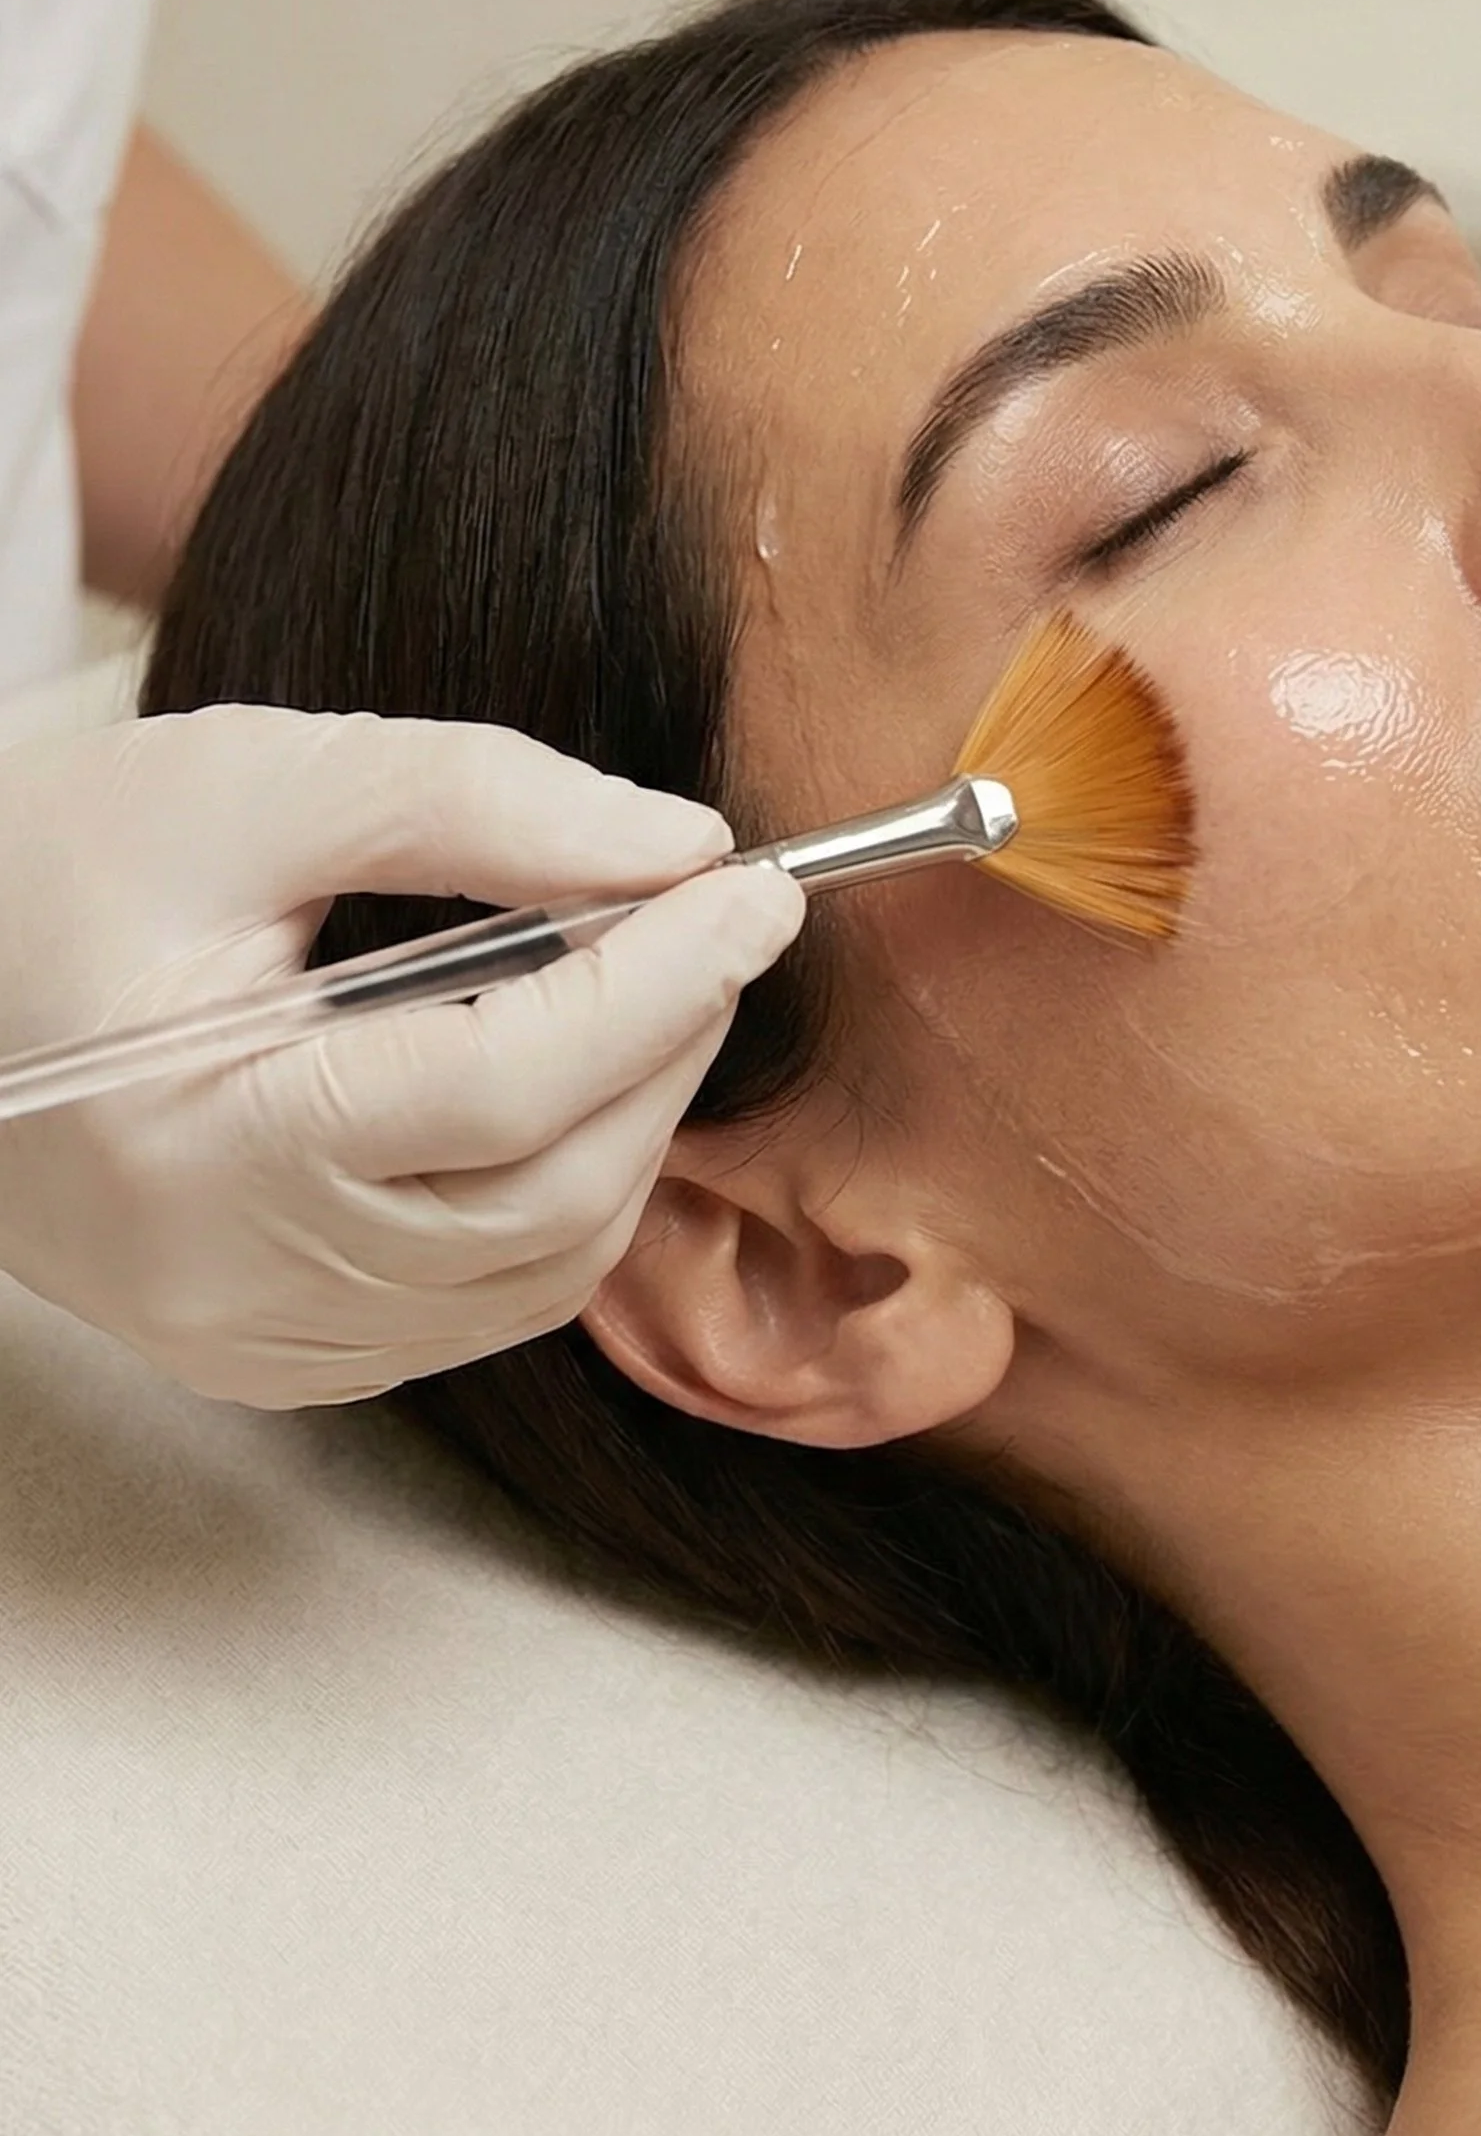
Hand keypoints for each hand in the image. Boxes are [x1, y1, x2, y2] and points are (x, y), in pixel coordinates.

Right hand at [0, 706, 804, 1405]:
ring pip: (538, 1272)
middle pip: (546, 1196)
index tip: (757, 889)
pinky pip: (480, 1306)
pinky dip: (562, 1198)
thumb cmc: (61, 867)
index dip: (659, 983)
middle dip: (665, 1049)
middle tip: (715, 924)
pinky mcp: (271, 1353)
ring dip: (632, 1128)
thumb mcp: (257, 782)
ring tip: (645, 989)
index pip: (504, 1085)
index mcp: (203, 1140)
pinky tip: (564, 1087)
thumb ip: (475, 801)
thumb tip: (680, 847)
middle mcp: (228, 1281)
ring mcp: (250, 1338)